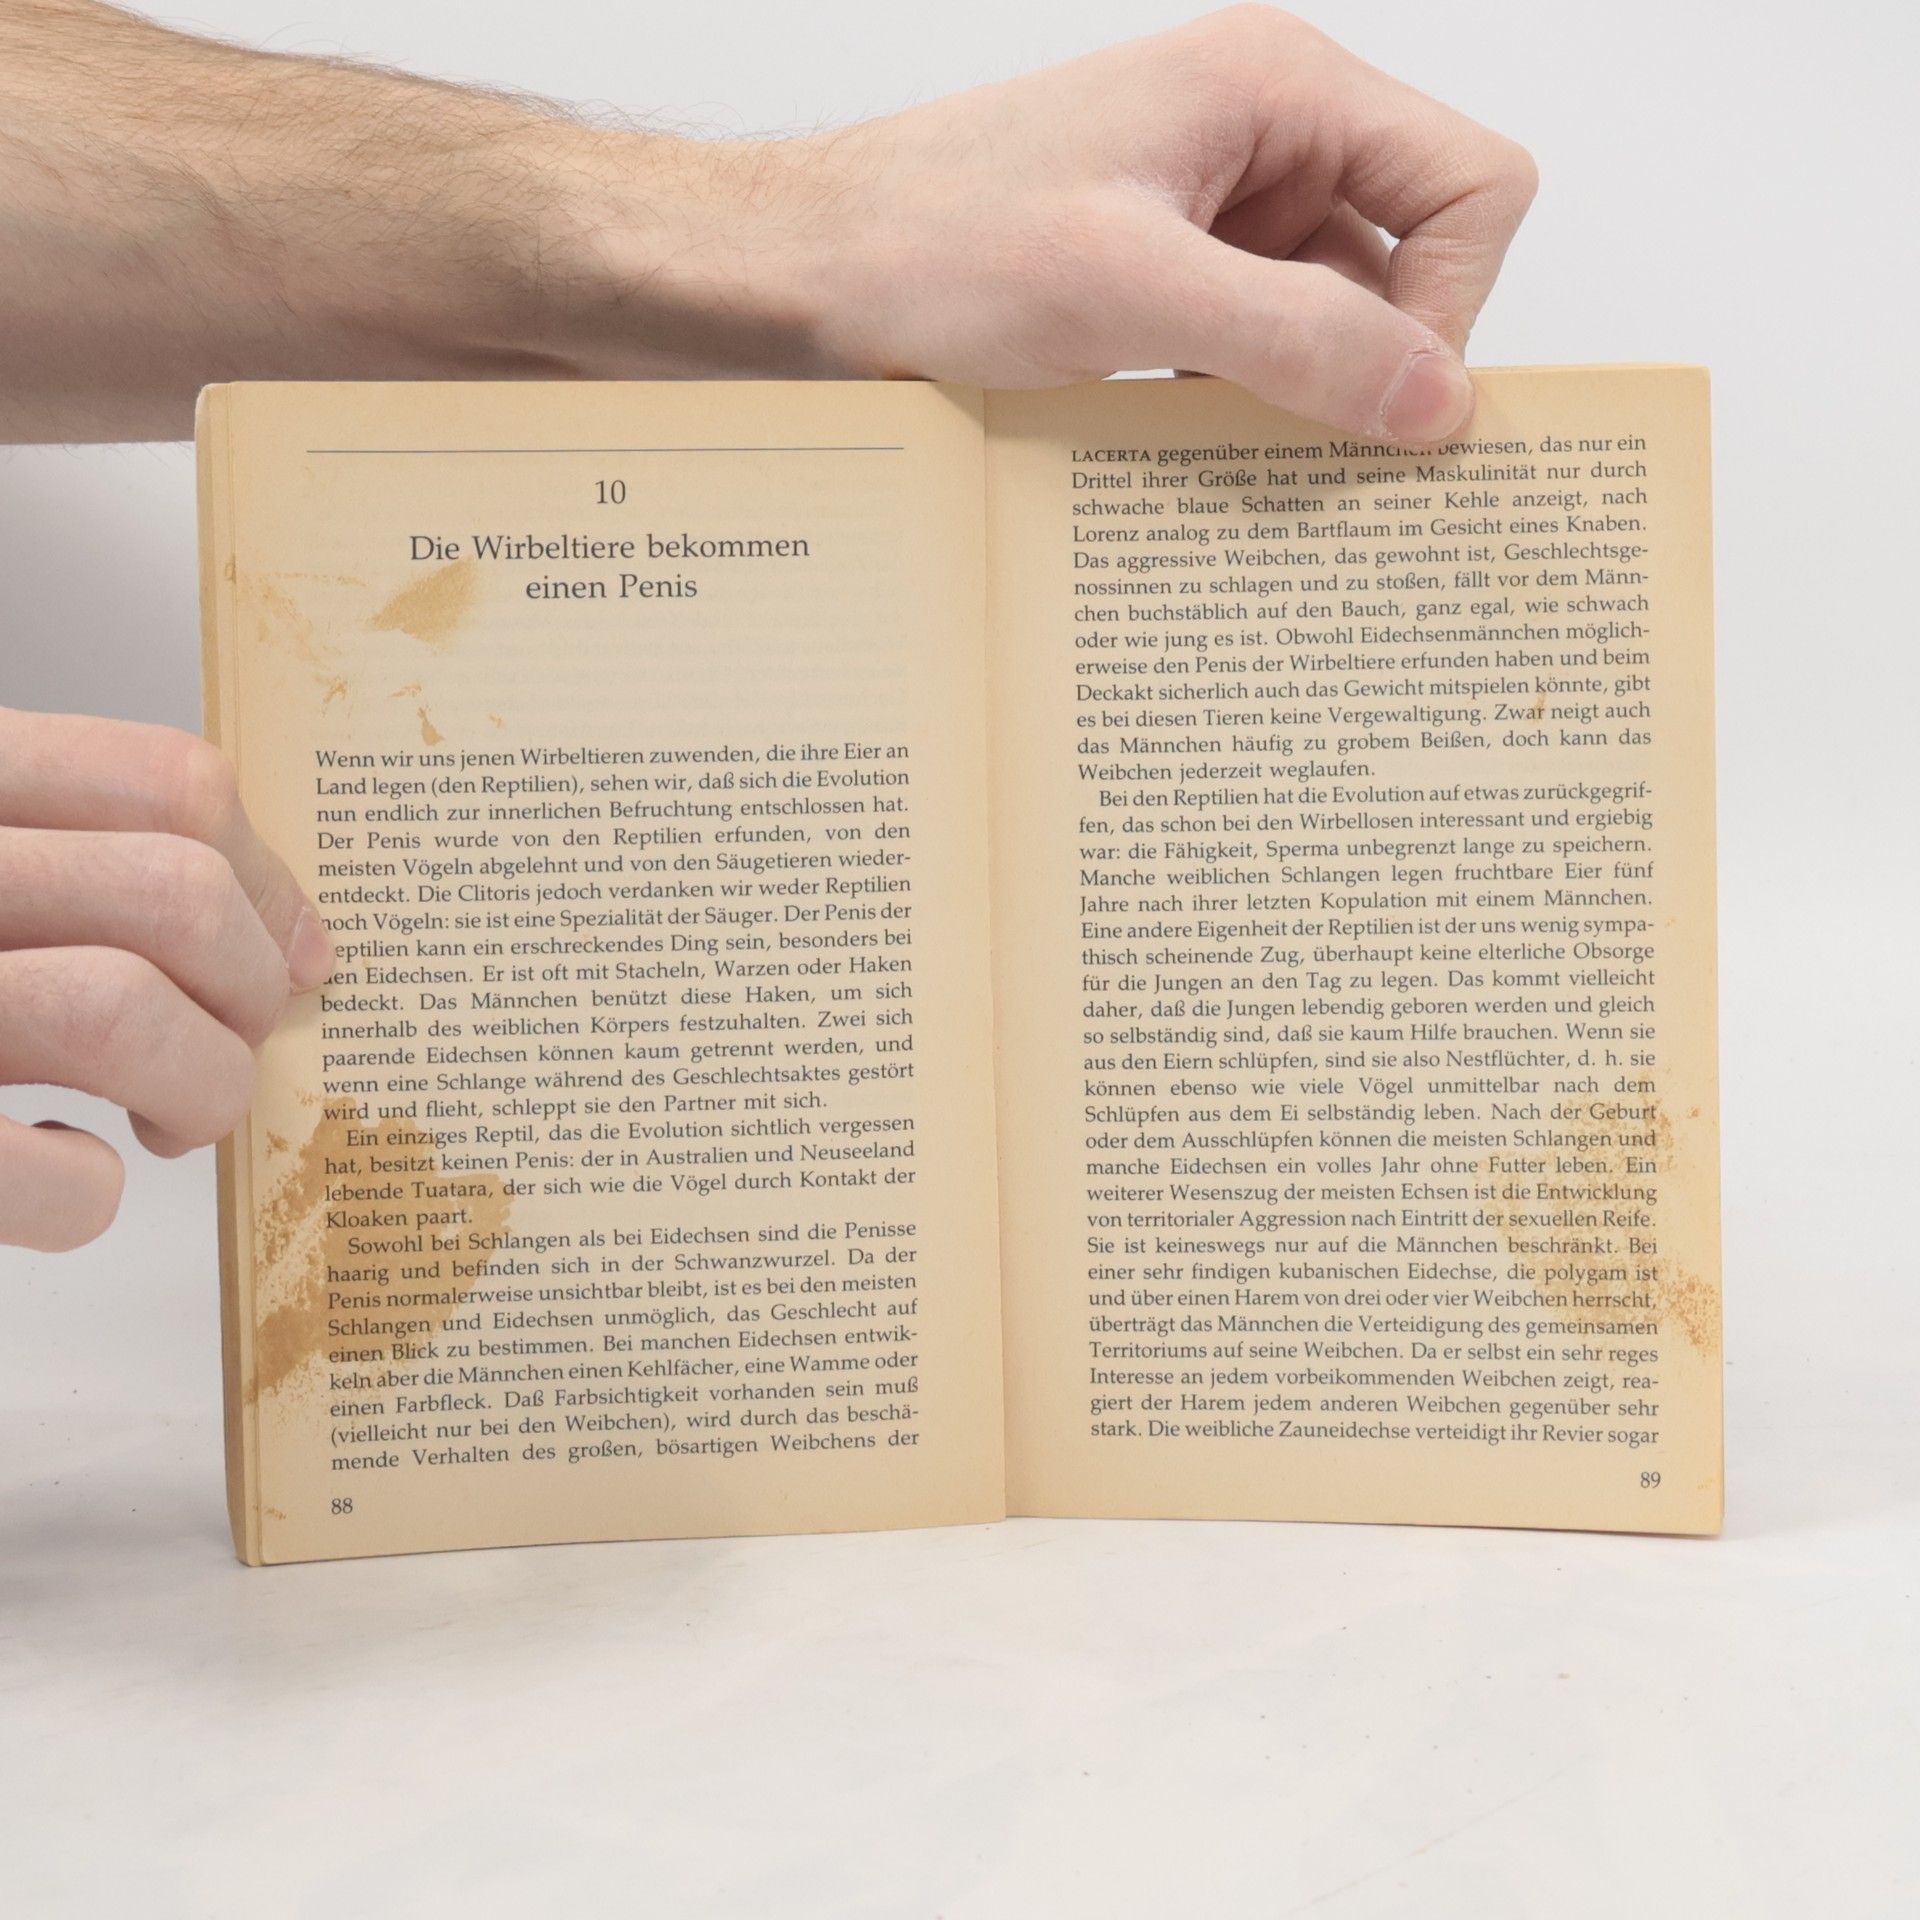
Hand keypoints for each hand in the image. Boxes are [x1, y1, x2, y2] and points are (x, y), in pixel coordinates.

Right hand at [0, 709, 331, 1249]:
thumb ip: (65, 852)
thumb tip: (293, 938)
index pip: (165, 782)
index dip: (268, 882)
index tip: (298, 954)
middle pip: (172, 895)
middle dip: (250, 992)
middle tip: (229, 1045)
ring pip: (119, 1011)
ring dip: (200, 1084)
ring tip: (170, 1118)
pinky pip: (41, 1177)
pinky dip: (88, 1196)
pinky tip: (63, 1175)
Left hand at [781, 6, 1536, 442]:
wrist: (808, 275)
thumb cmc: (930, 242)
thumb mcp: (1125, 290)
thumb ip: (1294, 337)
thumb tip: (1436, 399)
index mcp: (1278, 90)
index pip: (1469, 188)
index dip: (1452, 305)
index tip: (1382, 404)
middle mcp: (1264, 139)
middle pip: (1409, 263)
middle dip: (1373, 365)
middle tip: (1316, 455)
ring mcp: (1216, 211)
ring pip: (1330, 322)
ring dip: (1299, 397)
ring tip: (1227, 451)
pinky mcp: (1169, 276)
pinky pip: (1257, 350)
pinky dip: (1242, 406)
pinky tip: (1186, 446)